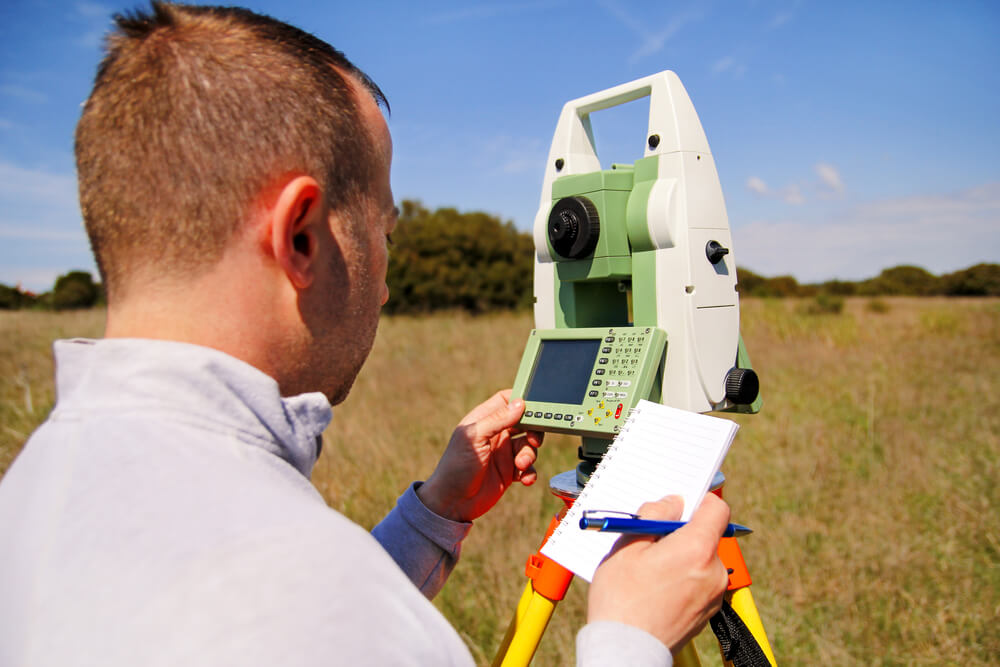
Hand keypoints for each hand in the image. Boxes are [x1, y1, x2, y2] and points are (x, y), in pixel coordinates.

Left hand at [417, 389, 543, 522]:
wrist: (452, 503)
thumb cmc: (456, 466)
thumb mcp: (474, 438)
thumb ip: (497, 419)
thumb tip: (520, 403)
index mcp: (484, 420)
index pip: (507, 400)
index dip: (522, 401)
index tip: (535, 408)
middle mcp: (495, 434)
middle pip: (524, 422)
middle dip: (533, 430)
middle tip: (534, 440)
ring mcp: (503, 453)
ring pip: (528, 445)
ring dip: (529, 454)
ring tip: (520, 465)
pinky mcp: (508, 472)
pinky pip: (528, 467)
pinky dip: (529, 472)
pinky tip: (524, 480)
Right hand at [587, 493, 730, 653]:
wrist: (625, 650)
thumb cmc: (621, 600)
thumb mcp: (628, 545)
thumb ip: (654, 515)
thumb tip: (672, 502)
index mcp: (697, 549)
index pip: (716, 508)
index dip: (699, 500)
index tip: (683, 502)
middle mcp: (714, 571)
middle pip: (706, 535)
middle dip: (681, 532)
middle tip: (651, 540)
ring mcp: (714, 595)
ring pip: (702, 559)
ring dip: (682, 556)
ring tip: (649, 570)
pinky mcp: (708, 612)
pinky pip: (700, 582)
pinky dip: (684, 578)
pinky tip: (657, 588)